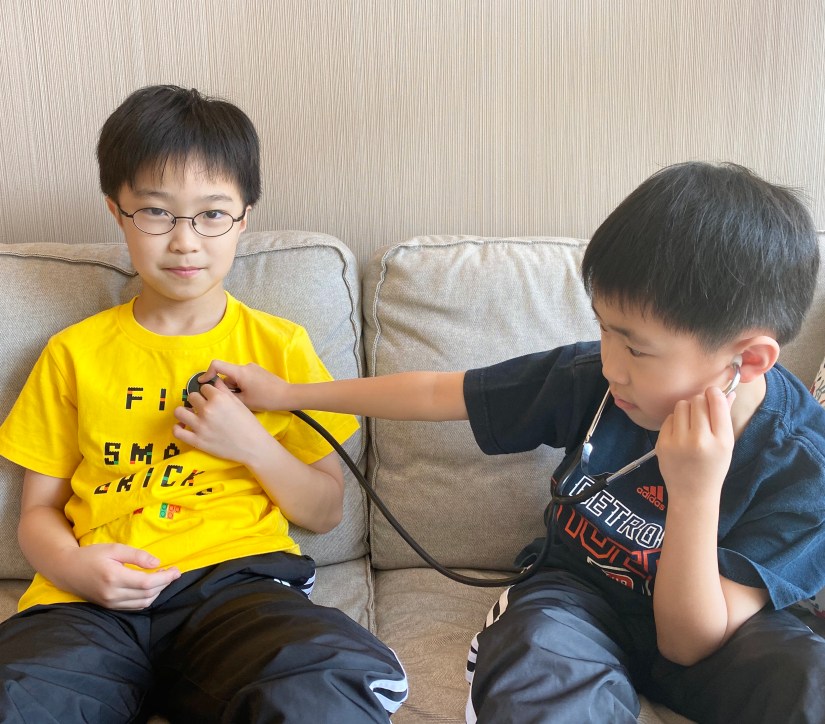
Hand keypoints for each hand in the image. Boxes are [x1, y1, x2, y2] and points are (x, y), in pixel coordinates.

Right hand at [59, 544, 179, 608]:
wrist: (66, 570)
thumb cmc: (91, 555)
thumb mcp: (114, 548)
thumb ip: (136, 556)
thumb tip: (157, 563)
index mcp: (114, 577)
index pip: (147, 583)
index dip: (165, 578)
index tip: (176, 570)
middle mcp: (112, 594)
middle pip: (147, 594)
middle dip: (164, 584)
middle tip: (173, 572)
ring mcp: (110, 603)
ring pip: (142, 603)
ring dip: (157, 592)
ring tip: (163, 578)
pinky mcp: (109, 607)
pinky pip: (134, 607)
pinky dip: (146, 598)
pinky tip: (151, 587)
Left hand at [173, 378, 277, 465]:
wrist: (253, 446)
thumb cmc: (248, 423)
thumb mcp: (238, 403)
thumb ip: (224, 390)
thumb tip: (214, 380)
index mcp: (218, 399)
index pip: (204, 387)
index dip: (208, 392)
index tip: (211, 397)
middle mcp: (207, 410)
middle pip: (192, 397)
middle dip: (197, 400)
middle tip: (203, 407)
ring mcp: (200, 426)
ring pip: (179, 411)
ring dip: (184, 411)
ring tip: (191, 414)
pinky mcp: (197, 440)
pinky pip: (177, 431)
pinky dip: (178, 427)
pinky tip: (183, 426)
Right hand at [197, 360, 291, 411]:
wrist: (287, 395)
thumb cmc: (266, 399)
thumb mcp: (244, 401)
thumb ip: (227, 395)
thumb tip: (215, 393)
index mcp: (240, 372)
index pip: (217, 365)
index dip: (207, 373)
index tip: (202, 383)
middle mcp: (245, 366)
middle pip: (227, 374)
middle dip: (225, 387)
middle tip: (229, 400)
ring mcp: (253, 368)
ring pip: (235, 377)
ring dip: (235, 387)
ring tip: (244, 400)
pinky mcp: (259, 372)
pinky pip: (244, 377)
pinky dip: (242, 386)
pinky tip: (251, 396)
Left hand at [656, 387, 734, 502]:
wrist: (692, 494)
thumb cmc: (713, 467)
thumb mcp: (726, 444)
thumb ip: (725, 416)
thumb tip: (727, 391)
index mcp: (721, 441)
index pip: (716, 402)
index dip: (714, 393)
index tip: (713, 394)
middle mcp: (699, 441)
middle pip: (697, 401)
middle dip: (700, 402)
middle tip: (702, 414)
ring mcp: (678, 443)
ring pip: (681, 406)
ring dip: (687, 410)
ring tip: (691, 423)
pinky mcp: (662, 444)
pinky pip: (669, 418)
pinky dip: (675, 421)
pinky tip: (680, 434)